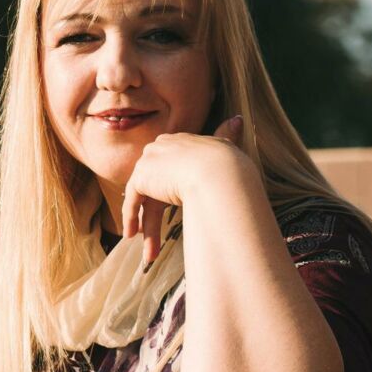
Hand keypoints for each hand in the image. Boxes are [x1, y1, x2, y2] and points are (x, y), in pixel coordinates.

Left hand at [121, 115, 244, 267]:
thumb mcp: (228, 148)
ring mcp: (150, 160)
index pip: (170, 167)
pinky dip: (132, 217)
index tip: (172, 208)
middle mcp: (163, 146)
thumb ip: (228, 135)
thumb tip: (239, 119)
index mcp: (183, 141)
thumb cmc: (230, 165)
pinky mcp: (142, 176)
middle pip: (156, 183)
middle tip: (158, 238)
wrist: (220, 173)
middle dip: (156, 212)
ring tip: (149, 253)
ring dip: (148, 225)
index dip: (169, 189)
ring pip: (145, 196)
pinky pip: (133, 200)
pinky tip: (136, 237)